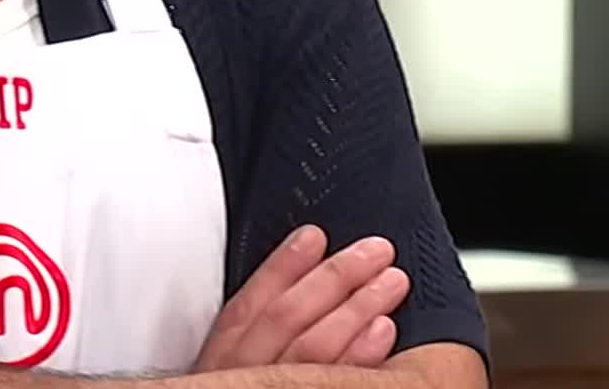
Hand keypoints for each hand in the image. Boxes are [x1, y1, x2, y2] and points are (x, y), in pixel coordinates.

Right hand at [194, 225, 410, 370]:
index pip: (246, 309)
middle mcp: (235, 383)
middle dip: (334, 279)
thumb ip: (260, 338)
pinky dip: (360, 357)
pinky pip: (332, 386)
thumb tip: (306, 277)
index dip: (281, 268)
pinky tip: (385, 331)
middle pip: (286, 322)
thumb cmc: (249, 387)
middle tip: (377, 250)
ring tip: (393, 281)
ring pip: (312, 353)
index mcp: (216, 367)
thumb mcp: (232, 371)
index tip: (315, 234)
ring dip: (356, 309)